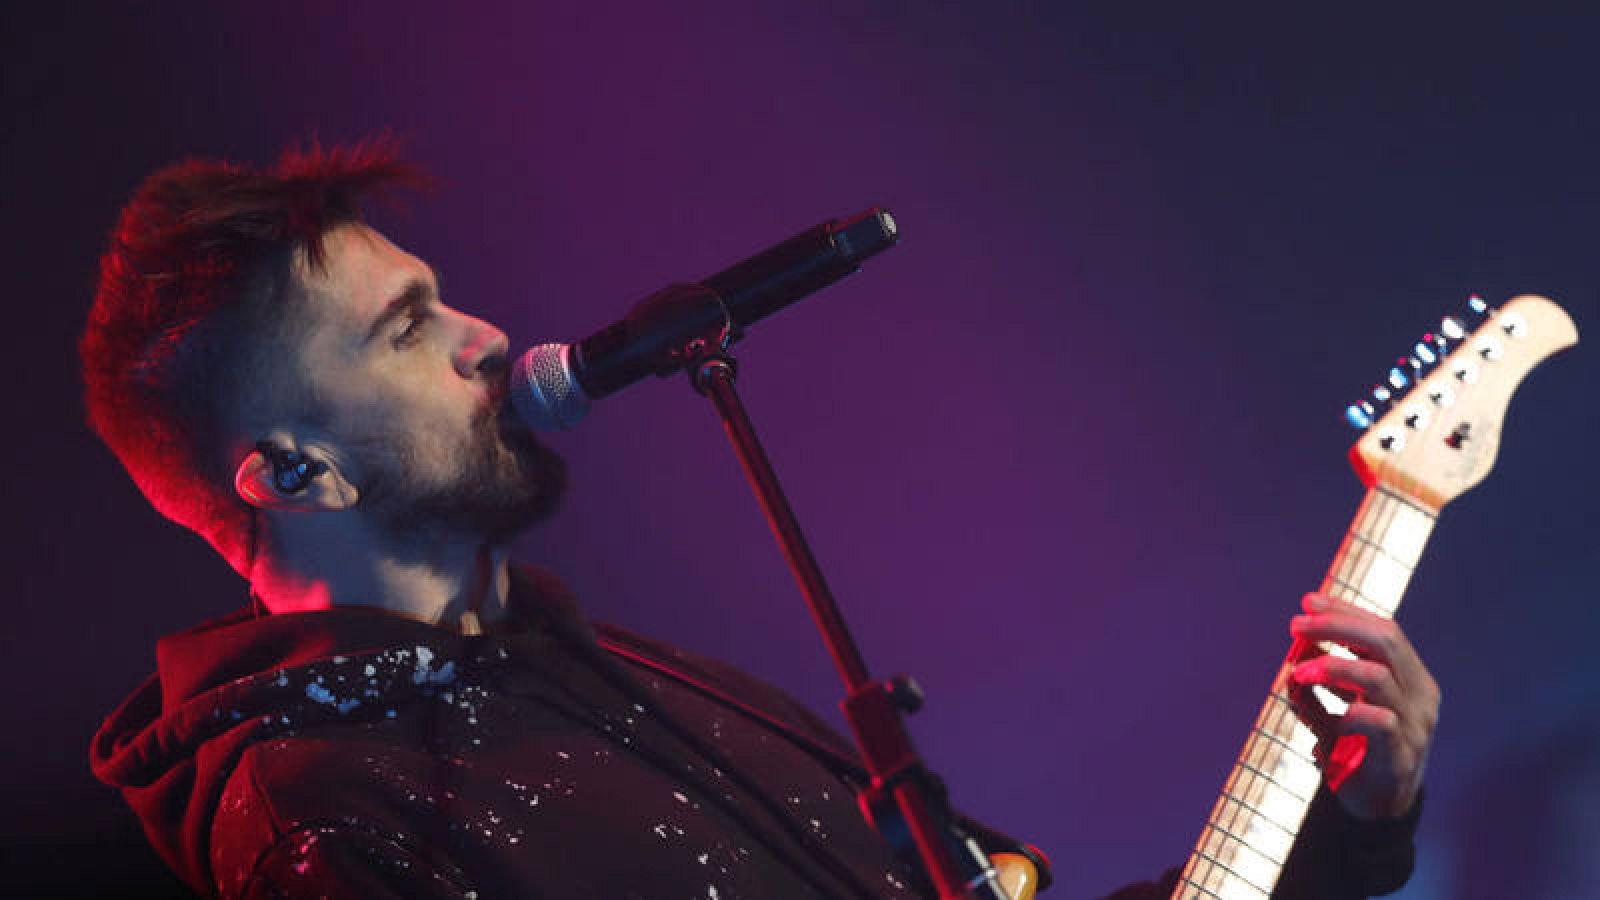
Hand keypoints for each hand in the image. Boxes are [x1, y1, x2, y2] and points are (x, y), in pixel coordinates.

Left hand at [1287, 592, 1440, 819]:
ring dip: (1333, 666)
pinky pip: (1378, 721)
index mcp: (1411, 679)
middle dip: (1337, 626)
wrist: (1378, 810)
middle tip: (1296, 625)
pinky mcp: (1401, 756)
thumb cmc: (1356, 751)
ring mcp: (1415, 726)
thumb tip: (1293, 657)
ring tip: (1299, 670)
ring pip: (1380, 677)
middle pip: (1386, 642)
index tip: (1309, 601)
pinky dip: (1346, 709)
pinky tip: (1324, 712)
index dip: (1346, 611)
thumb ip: (1319, 683)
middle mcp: (1420, 697)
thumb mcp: (1335, 708)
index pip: (1385, 630)